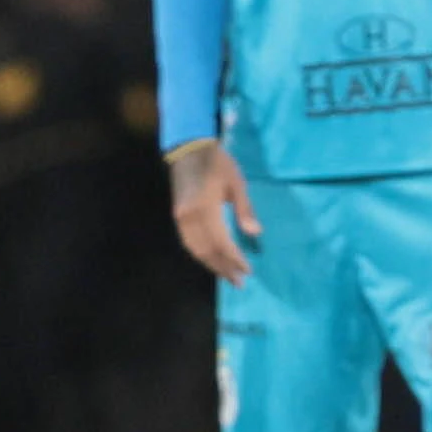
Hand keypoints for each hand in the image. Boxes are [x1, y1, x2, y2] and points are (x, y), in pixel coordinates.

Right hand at [169, 139, 258, 284]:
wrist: (189, 149)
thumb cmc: (218, 164)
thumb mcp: (237, 183)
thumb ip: (244, 209)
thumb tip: (255, 232)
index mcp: (206, 209)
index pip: (221, 242)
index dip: (234, 259)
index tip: (247, 270)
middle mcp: (190, 217)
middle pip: (207, 250)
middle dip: (223, 267)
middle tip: (238, 282)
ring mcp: (181, 217)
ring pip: (195, 249)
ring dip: (211, 264)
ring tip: (227, 275)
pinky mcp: (177, 216)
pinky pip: (188, 242)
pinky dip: (200, 254)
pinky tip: (211, 259)